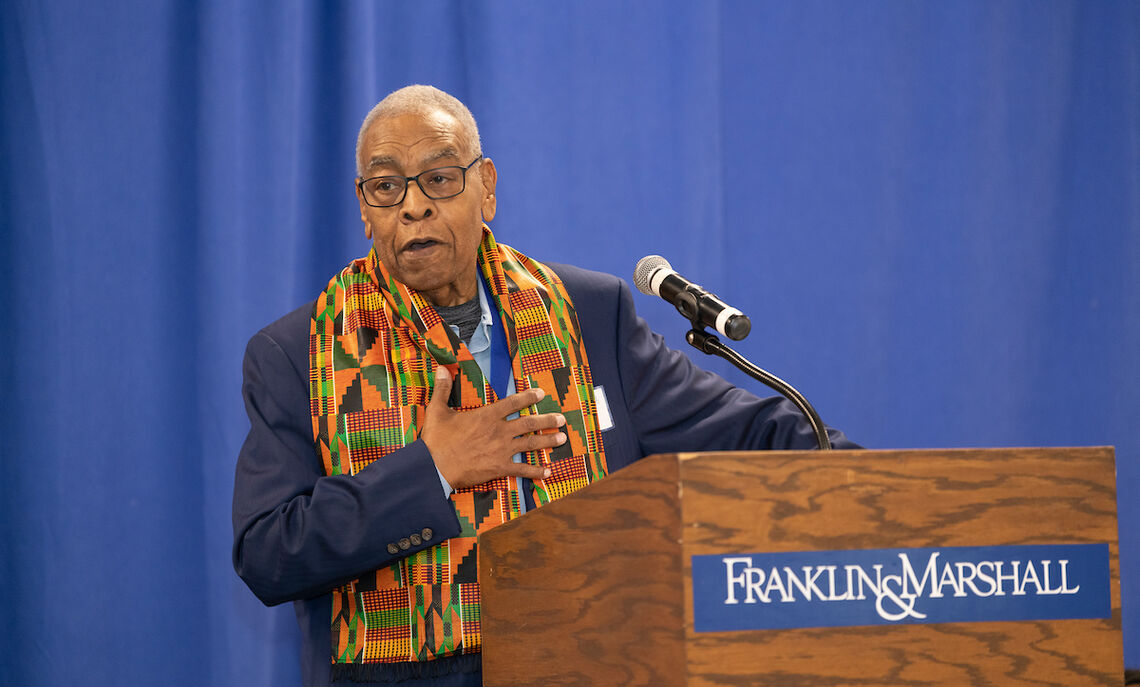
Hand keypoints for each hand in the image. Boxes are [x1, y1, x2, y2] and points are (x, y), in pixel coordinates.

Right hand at [421, 366, 564, 489]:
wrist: (434, 467)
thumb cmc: (436, 439)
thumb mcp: (437, 410)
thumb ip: (442, 388)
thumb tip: (443, 367)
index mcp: (487, 416)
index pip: (513, 402)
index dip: (528, 397)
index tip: (541, 393)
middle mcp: (499, 431)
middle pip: (529, 423)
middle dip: (547, 420)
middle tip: (562, 418)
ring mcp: (501, 450)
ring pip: (531, 444)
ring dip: (548, 441)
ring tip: (563, 438)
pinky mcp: (499, 468)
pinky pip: (522, 469)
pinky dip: (536, 471)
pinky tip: (547, 472)